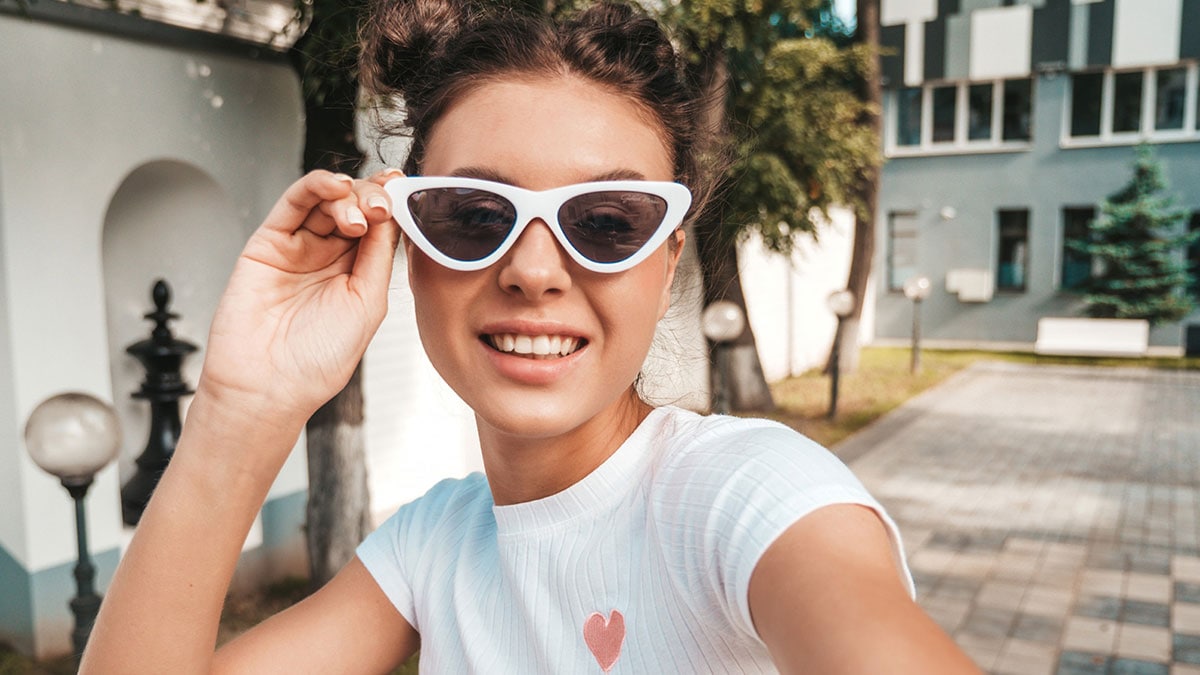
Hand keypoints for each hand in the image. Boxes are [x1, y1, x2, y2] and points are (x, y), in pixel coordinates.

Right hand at [200, 169, 401, 422]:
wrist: (268, 387)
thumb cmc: (316, 361)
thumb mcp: (367, 304)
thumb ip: (378, 257)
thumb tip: (392, 215)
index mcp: (356, 274)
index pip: (378, 227)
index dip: (392, 204)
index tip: (407, 191)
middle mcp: (328, 258)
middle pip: (354, 207)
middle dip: (372, 198)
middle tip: (381, 208)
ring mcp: (298, 248)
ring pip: (326, 200)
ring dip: (349, 194)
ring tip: (360, 212)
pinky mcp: (267, 242)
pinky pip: (292, 203)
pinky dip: (316, 186)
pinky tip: (336, 187)